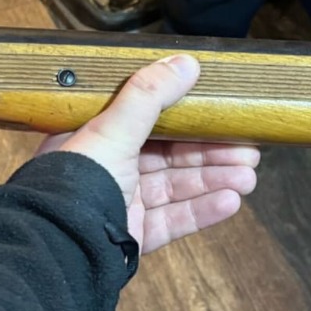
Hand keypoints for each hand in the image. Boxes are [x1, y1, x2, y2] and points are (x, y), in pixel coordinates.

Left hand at [36, 55, 259, 252]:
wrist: (61, 248)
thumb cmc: (76, 183)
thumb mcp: (111, 128)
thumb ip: (149, 96)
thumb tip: (185, 63)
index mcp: (96, 138)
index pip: (149, 120)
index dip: (188, 117)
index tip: (221, 114)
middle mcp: (108, 169)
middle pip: (170, 156)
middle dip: (211, 153)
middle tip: (249, 150)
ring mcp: (122, 204)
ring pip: (177, 188)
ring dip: (214, 181)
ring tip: (249, 176)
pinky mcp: (133, 235)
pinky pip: (174, 220)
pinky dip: (203, 211)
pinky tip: (230, 201)